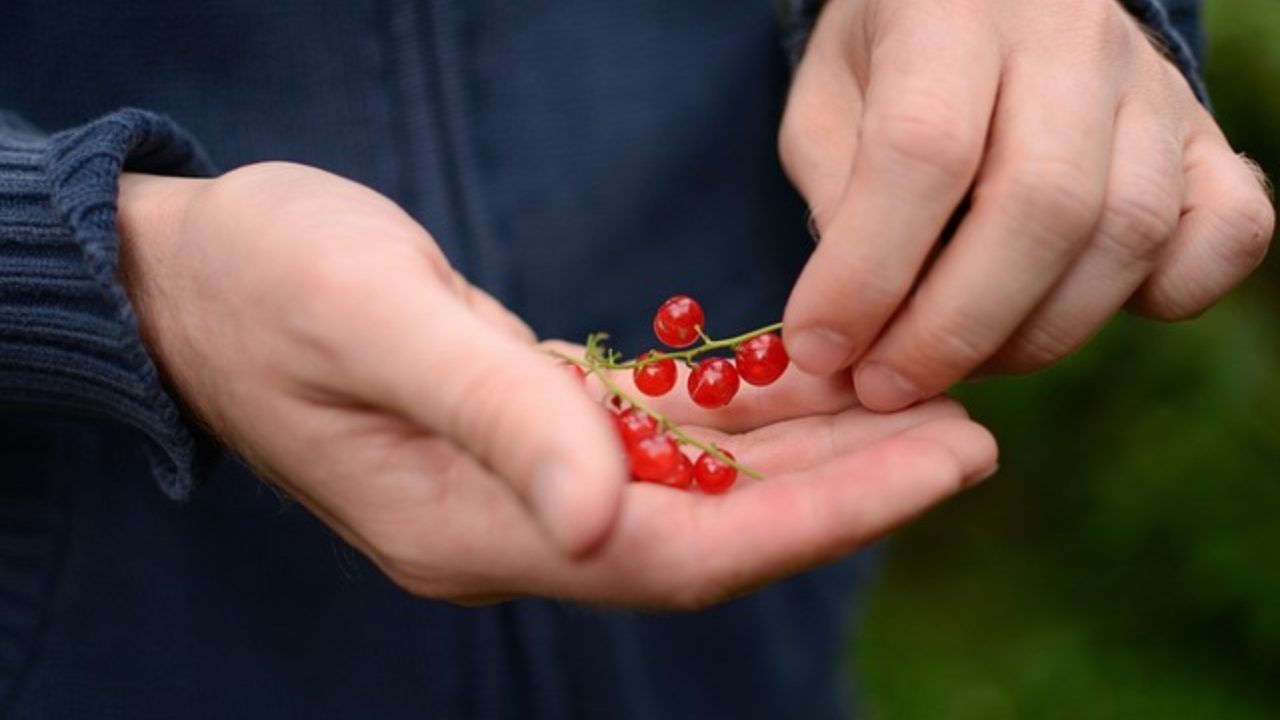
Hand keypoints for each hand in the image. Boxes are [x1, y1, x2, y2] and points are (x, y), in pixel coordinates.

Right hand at [116, 162, 995, 607]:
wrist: (186, 275)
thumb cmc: (265, 280)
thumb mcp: (370, 319)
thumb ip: (492, 414)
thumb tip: (603, 520)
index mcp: (476, 524)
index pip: (686, 549)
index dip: (823, 517)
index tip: (946, 464)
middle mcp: (514, 527)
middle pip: (715, 531)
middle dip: (850, 491)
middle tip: (975, 437)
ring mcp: (519, 488)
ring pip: (698, 488)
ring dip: (811, 454)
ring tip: (923, 407)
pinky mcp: (524, 436)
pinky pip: (657, 442)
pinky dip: (737, 416)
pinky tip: (809, 379)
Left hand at [779, 0, 1274, 411]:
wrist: (992, 1)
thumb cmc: (891, 64)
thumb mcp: (827, 106)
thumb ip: (836, 200)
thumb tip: (853, 329)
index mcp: (951, 10)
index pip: (923, 148)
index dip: (868, 271)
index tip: (821, 348)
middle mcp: (1069, 36)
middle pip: (1041, 204)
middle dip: (952, 329)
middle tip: (886, 385)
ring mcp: (1154, 86)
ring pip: (1129, 232)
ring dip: (1033, 334)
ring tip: (953, 361)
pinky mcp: (1205, 137)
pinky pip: (1226, 233)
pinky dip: (1164, 298)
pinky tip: (1069, 311)